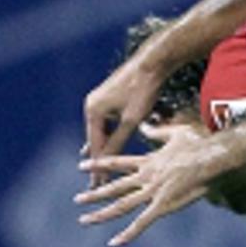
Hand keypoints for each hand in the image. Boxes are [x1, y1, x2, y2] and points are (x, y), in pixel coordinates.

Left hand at [74, 123, 213, 245]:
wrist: (212, 157)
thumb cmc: (200, 143)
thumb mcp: (176, 133)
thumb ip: (157, 131)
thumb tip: (144, 125)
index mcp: (149, 161)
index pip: (117, 163)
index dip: (99, 164)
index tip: (82, 165)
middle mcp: (146, 177)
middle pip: (115, 187)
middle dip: (94, 194)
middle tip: (77, 199)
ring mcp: (153, 192)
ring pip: (121, 205)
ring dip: (101, 214)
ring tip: (84, 220)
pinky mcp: (163, 205)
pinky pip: (142, 222)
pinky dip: (127, 234)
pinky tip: (114, 242)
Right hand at [82, 59, 163, 183]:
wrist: (153, 61)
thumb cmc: (144, 89)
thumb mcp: (132, 119)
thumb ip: (119, 141)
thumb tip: (107, 162)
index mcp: (93, 111)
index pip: (95, 145)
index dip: (97, 167)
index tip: (96, 185)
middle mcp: (92, 104)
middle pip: (95, 138)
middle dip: (98, 160)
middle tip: (96, 183)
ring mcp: (100, 98)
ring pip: (103, 129)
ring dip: (105, 147)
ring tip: (100, 168)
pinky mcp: (110, 95)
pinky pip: (108, 120)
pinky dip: (111, 133)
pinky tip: (109, 142)